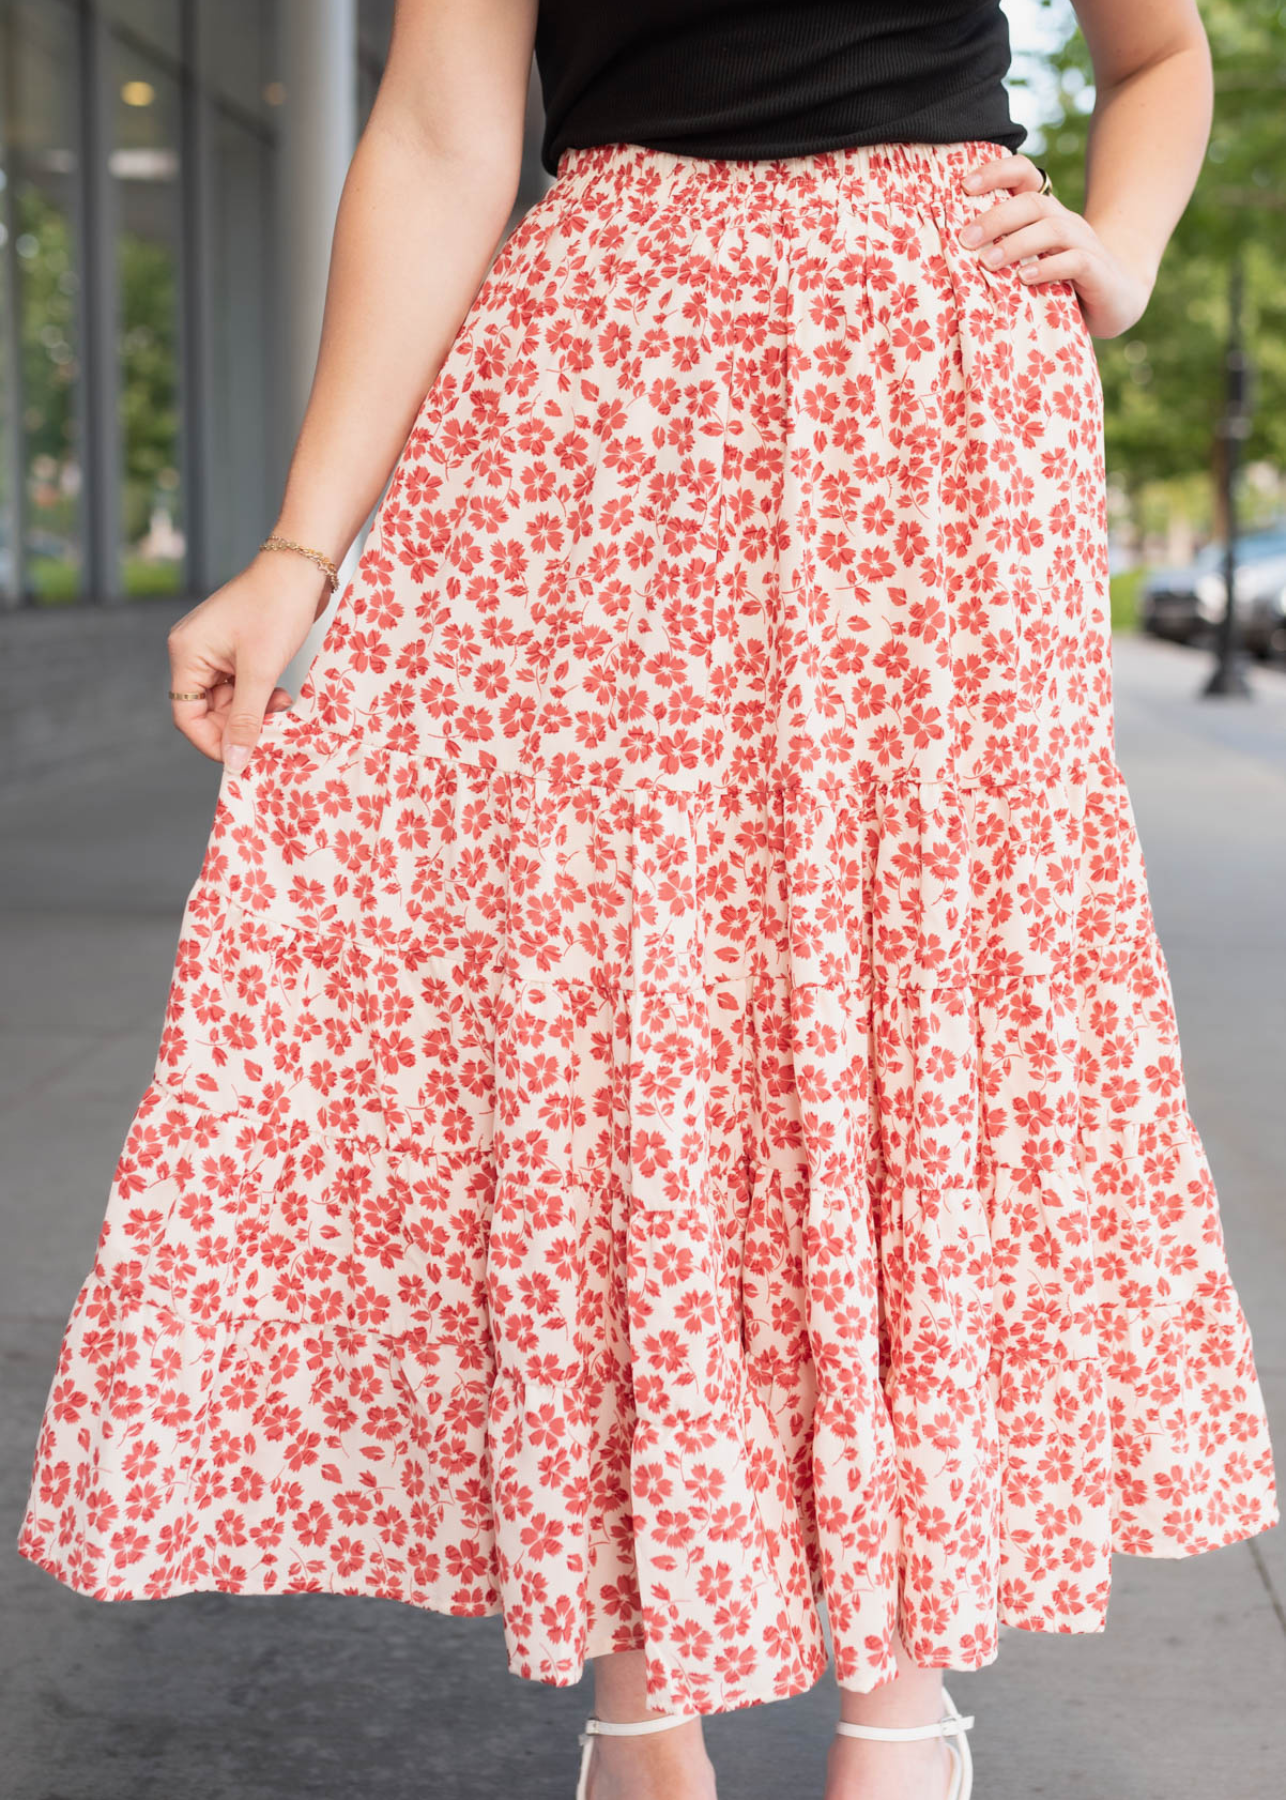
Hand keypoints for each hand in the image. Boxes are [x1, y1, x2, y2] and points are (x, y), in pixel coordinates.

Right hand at [168, 549, 332, 771]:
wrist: (302, 568)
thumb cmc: (278, 607)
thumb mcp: (262, 671)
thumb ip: (247, 719)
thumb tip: (235, 761)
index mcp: (187, 653)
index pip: (186, 715)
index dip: (213, 741)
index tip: (243, 759)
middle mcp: (194, 651)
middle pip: (207, 711)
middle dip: (240, 724)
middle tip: (272, 730)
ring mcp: (215, 650)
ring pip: (228, 701)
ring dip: (255, 710)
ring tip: (282, 705)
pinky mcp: (236, 648)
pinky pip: (241, 685)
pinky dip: (260, 696)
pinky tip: (281, 694)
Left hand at [959, 152, 1153, 339]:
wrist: (1117, 299)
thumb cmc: (1060, 282)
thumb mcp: (1027, 263)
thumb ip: (999, 254)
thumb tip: (946, 254)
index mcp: (1044, 213)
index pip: (1023, 174)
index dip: (996, 172)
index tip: (963, 186)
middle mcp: (1064, 220)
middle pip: (1032, 202)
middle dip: (996, 217)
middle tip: (966, 239)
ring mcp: (1084, 242)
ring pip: (1051, 228)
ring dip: (1016, 243)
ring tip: (987, 263)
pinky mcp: (1097, 270)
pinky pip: (1074, 261)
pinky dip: (1048, 267)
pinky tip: (1025, 278)